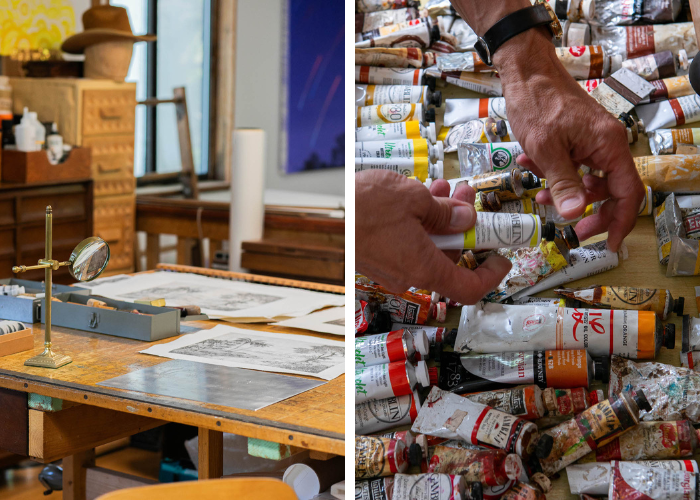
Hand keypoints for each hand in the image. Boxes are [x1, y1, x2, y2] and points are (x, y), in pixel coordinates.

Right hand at [355, 170, 510, 303]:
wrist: (326, 213)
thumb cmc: (364, 207)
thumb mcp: (415, 200)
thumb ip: (446, 212)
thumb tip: (465, 218)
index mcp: (424, 267)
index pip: (468, 287)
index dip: (490, 276)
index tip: (500, 259)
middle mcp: (410, 274)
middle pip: (449, 259)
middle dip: (463, 228)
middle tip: (468, 202)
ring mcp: (394, 268)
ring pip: (429, 248)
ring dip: (442, 221)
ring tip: (444, 191)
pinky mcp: (381, 259)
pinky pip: (410, 245)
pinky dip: (421, 225)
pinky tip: (422, 199)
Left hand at [493, 29, 644, 251]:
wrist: (526, 72)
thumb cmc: (536, 103)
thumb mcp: (545, 150)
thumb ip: (563, 183)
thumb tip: (574, 215)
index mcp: (609, 146)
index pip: (628, 193)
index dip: (621, 222)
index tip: (609, 245)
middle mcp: (608, 144)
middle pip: (611, 191)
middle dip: (590, 213)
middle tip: (572, 231)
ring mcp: (593, 141)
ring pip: (589, 180)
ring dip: (566, 191)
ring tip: (539, 195)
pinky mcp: (579, 138)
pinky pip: (574, 165)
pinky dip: (555, 173)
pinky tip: (530, 169)